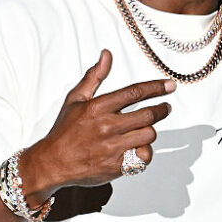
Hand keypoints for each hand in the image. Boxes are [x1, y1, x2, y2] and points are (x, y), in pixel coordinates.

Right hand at [21, 49, 175, 198]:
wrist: (52, 163)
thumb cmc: (64, 131)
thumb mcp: (75, 99)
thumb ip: (94, 77)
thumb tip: (106, 55)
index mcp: (97, 107)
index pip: (135, 93)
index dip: (156, 88)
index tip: (170, 85)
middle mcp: (106, 127)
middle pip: (148, 115)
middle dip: (161, 110)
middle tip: (165, 108)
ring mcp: (112, 148)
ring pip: (148, 135)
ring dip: (149, 131)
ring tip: (143, 130)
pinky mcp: (116, 166)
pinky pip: (143, 157)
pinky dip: (144, 152)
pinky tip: (137, 148)